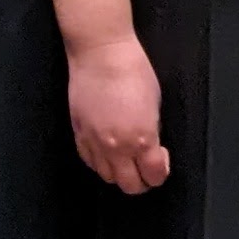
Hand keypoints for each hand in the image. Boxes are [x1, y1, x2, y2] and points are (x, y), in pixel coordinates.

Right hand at [65, 33, 169, 195]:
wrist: (100, 52)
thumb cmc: (134, 70)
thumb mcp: (154, 104)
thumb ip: (152, 131)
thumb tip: (149, 147)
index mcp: (142, 140)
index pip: (154, 176)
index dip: (161, 172)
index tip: (161, 158)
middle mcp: (117, 147)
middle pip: (130, 185)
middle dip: (141, 180)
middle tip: (144, 165)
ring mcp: (94, 142)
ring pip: (107, 177)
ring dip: (119, 172)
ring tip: (124, 156)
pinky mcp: (78, 133)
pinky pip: (89, 161)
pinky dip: (99, 162)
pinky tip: (106, 149)